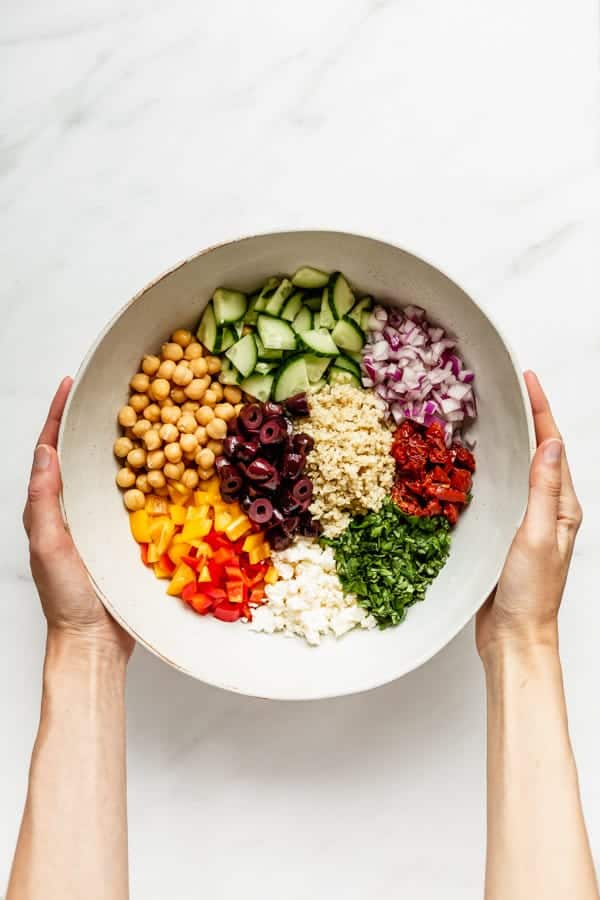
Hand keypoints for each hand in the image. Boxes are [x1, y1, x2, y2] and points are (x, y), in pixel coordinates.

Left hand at [23, 378, 133, 659]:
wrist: (96, 639)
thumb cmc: (66, 598)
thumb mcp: (47, 545)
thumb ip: (44, 500)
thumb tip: (46, 451)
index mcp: (50, 507)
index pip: (50, 450)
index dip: (58, 416)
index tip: (71, 385)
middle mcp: (74, 508)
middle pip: (81, 453)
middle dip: (91, 420)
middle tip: (110, 390)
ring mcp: (100, 520)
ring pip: (111, 471)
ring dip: (124, 442)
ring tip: (140, 413)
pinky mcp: (125, 533)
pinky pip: (138, 495)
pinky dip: (148, 473)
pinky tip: (164, 459)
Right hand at [476, 371, 582, 660]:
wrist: (514, 637)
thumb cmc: (529, 593)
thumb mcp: (537, 536)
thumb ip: (542, 490)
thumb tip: (550, 444)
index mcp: (562, 507)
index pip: (553, 447)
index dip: (541, 411)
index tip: (528, 379)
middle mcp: (549, 510)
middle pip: (541, 452)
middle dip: (530, 417)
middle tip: (510, 388)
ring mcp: (529, 522)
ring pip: (522, 470)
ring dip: (513, 441)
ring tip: (496, 415)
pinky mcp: (509, 534)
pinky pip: (505, 491)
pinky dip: (497, 470)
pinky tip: (480, 465)